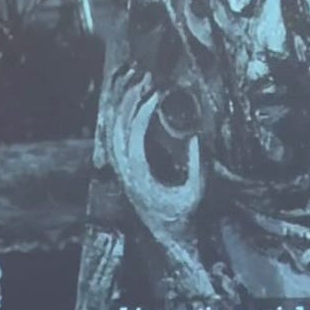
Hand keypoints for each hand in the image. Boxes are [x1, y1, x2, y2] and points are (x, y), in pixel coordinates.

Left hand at [104, 65, 205, 238]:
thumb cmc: (185, 216)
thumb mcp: (196, 193)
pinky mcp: (123, 163)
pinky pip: (114, 131)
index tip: (157, 93)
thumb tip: (197, 137)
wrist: (169, 237)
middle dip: (130, 97)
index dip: (143, 112)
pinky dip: (119, 108)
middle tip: (146, 75)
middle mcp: (123, 170)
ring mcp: (120, 166)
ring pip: (111, 126)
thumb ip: (198, 168)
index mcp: (137, 177)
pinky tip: (124, 88)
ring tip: (132, 72)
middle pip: (118, 126)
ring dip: (120, 98)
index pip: (133, 136)